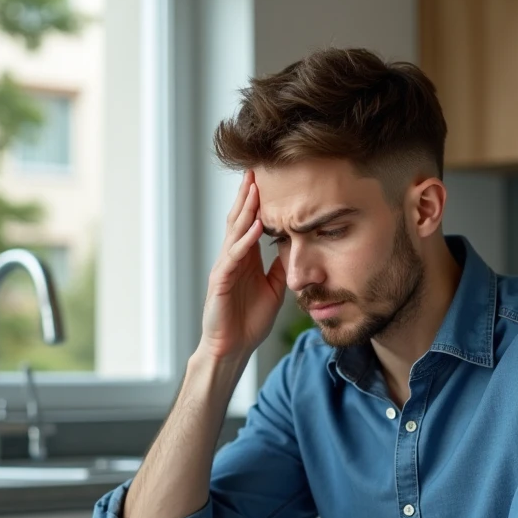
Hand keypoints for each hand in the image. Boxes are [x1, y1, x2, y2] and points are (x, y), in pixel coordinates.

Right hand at [199, 171, 286, 361]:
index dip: (258, 201)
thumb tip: (298, 245)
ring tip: (255, 189)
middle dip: (248, 195)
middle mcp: (233, 258)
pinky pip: (233, 257)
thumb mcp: (275, 288)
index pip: (251, 222)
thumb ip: (282, 266)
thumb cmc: (249, 320)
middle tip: (256, 169)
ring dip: (245, 210)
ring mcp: (225, 268)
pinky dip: (244, 241)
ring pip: (235, 232)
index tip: (269, 178)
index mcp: (245, 258)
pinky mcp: (220, 282)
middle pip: (239, 219)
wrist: (233, 348)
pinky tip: (254, 227)